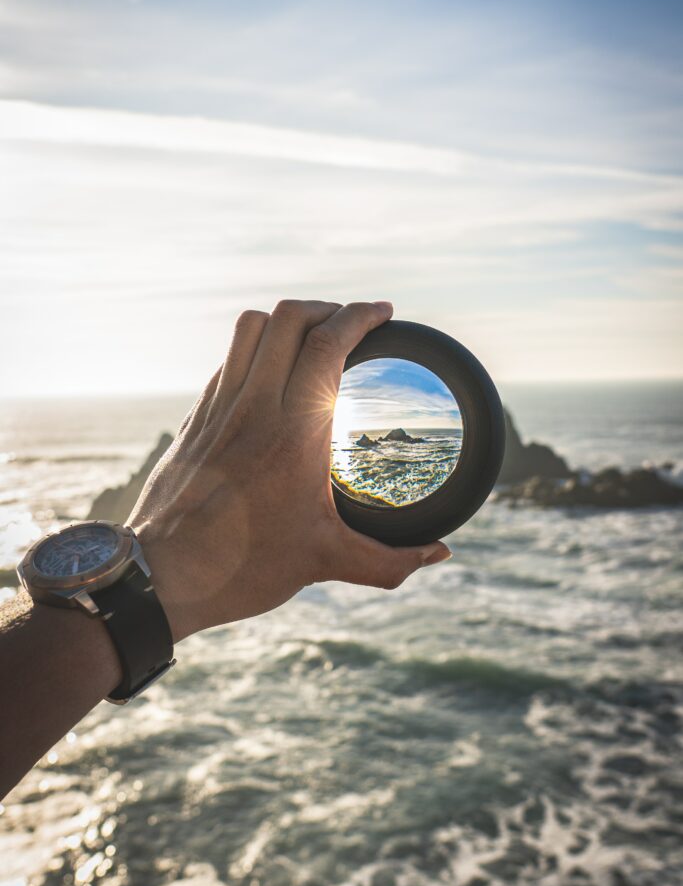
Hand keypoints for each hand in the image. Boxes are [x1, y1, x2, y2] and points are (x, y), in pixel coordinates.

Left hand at [129, 300, 450, 642]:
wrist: (163, 577)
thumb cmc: (244, 567)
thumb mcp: (325, 563)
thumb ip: (389, 561)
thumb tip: (439, 555)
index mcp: (294, 434)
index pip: (327, 344)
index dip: (359, 315)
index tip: (384, 313)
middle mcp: (254, 408)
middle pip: (289, 318)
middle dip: (327, 308)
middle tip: (351, 323)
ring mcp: (219, 407)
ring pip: (251, 327)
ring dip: (287, 318)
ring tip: (312, 333)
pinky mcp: (197, 417)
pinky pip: (228, 359)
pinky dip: (256, 348)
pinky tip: (272, 371)